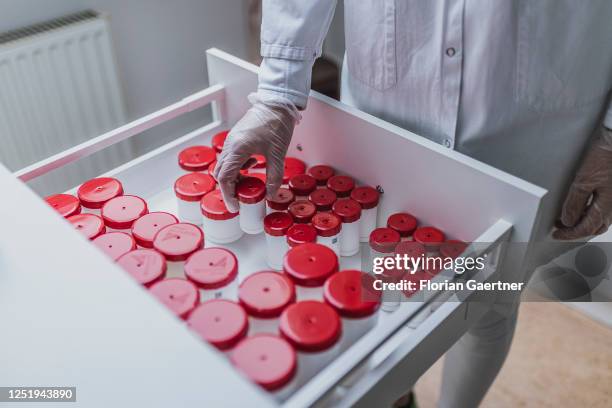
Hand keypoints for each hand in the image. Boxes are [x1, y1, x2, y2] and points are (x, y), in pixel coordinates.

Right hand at [213, 93, 299, 211]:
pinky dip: (238, 167)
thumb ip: (274, 176)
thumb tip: (272, 194)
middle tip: (239, 200)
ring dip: (233, 177)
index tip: (235, 206)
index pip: (225, 178)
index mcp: (238, 149)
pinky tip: (251, 167)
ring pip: (226, 165)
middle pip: (221, 173)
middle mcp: (231, 145)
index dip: (228, 195)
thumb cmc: (276, 123)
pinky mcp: (237, 137)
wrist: (277, 103)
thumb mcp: (277, 154)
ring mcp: (233, 140)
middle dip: (229, 188)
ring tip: (247, 185)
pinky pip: (232, 156)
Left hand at [554, 127, 611, 239]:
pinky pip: (604, 209)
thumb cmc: (604, 156)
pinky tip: (582, 207)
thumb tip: (568, 221)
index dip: (569, 234)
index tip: (557, 234)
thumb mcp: (583, 181)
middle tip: (561, 229)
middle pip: (595, 227)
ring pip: (601, 219)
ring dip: (584, 222)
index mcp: (607, 206)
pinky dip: (591, 212)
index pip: (586, 228)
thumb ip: (575, 203)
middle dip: (577, 231)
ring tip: (568, 219)